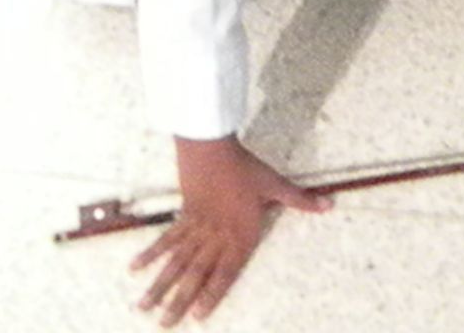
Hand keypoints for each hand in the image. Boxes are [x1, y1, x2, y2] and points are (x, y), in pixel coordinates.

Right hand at [132, 136, 329, 325]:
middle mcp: (215, 238)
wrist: (212, 149)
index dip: (212, 295)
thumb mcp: (275, 184)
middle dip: (178, 302)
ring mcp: (195, 229)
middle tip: (163, 326)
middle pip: (194, 275)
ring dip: (159, 286)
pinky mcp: (182, 216)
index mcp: (239, 235)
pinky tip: (135, 269)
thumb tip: (329, 205)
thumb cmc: (246, 168)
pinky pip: (165, 240)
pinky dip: (151, 254)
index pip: (225, 273)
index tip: (197, 317)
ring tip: (142, 307)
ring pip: (175, 263)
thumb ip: (300, 199)